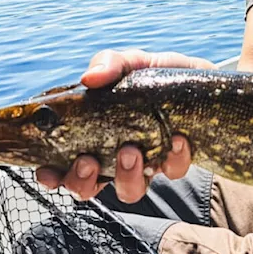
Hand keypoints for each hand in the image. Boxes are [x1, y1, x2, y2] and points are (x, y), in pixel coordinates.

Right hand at [35, 49, 213, 201]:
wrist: (205, 80)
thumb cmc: (158, 75)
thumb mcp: (132, 62)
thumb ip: (110, 65)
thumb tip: (90, 78)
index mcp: (93, 135)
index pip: (61, 163)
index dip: (50, 175)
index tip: (47, 172)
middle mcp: (114, 157)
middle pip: (86, 188)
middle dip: (81, 182)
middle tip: (88, 161)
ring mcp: (146, 164)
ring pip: (129, 191)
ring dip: (125, 176)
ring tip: (132, 151)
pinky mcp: (176, 163)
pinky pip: (172, 172)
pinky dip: (173, 157)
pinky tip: (176, 139)